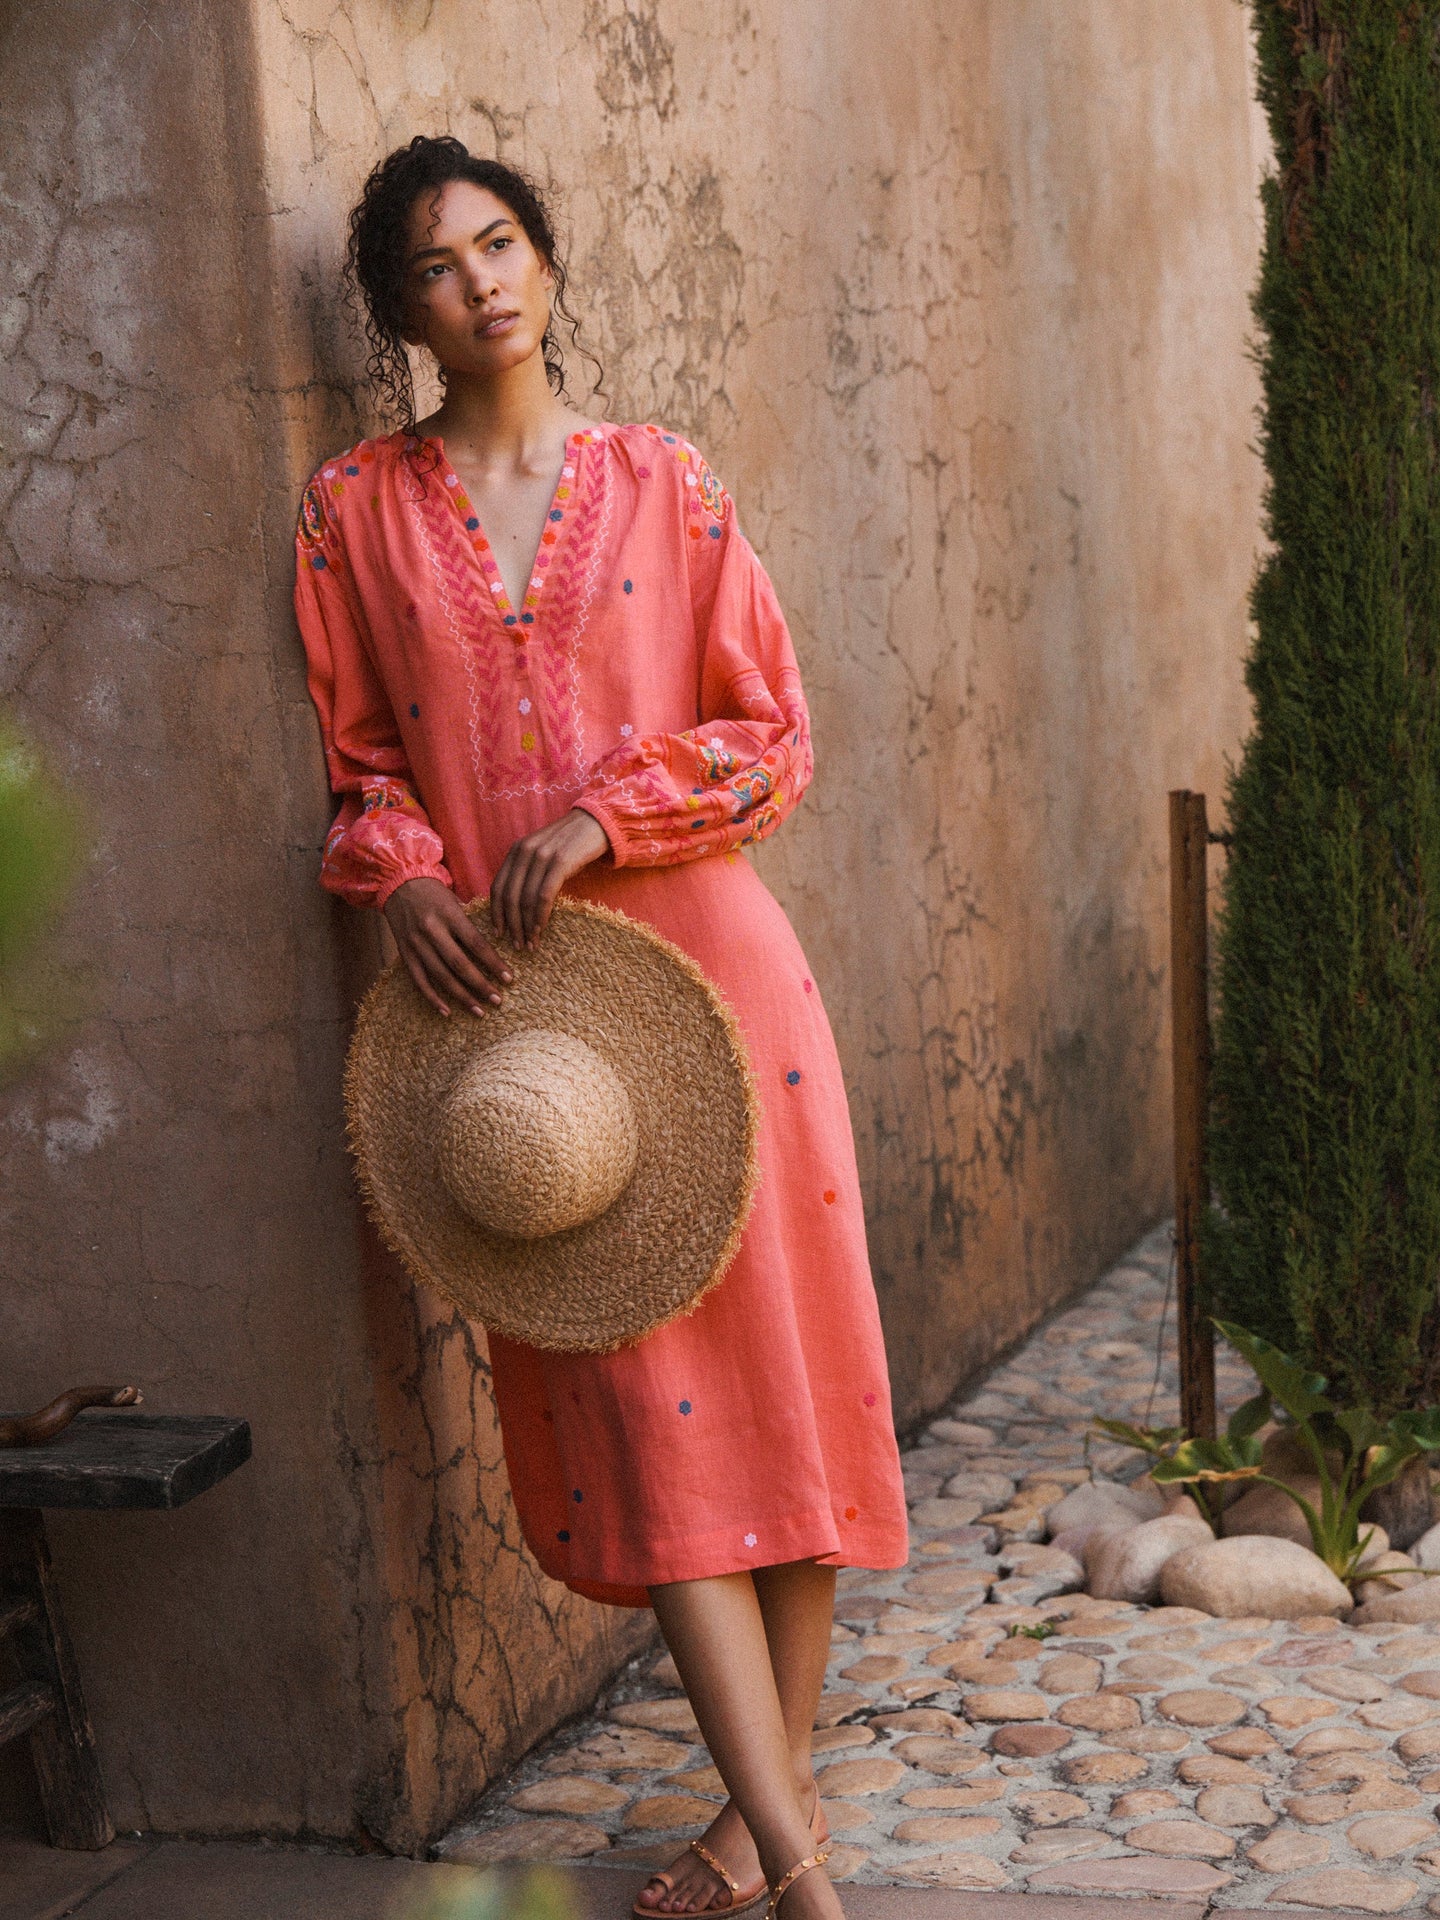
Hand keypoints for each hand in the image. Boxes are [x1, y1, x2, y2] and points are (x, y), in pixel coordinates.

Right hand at [382, 876, 513, 1017]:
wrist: (399, 883)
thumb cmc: (435, 894)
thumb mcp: (456, 901)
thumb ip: (471, 925)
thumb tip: (495, 952)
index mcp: (449, 914)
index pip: (476, 944)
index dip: (494, 963)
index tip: (509, 979)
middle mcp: (432, 930)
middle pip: (459, 964)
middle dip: (481, 985)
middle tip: (498, 1000)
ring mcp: (416, 943)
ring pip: (441, 976)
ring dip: (462, 997)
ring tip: (479, 1011)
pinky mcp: (404, 953)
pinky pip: (418, 981)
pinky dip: (432, 998)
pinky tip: (447, 1012)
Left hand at [490, 808, 610, 950]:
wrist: (596, 824)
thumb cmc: (570, 844)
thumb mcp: (542, 853)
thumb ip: (527, 871)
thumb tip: (516, 905)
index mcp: (517, 850)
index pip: (497, 887)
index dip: (496, 913)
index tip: (499, 933)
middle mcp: (525, 851)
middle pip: (510, 896)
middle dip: (512, 925)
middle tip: (517, 945)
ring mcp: (542, 856)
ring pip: (526, 899)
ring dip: (527, 926)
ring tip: (531, 943)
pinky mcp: (560, 862)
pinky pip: (544, 896)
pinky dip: (541, 916)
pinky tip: (541, 929)